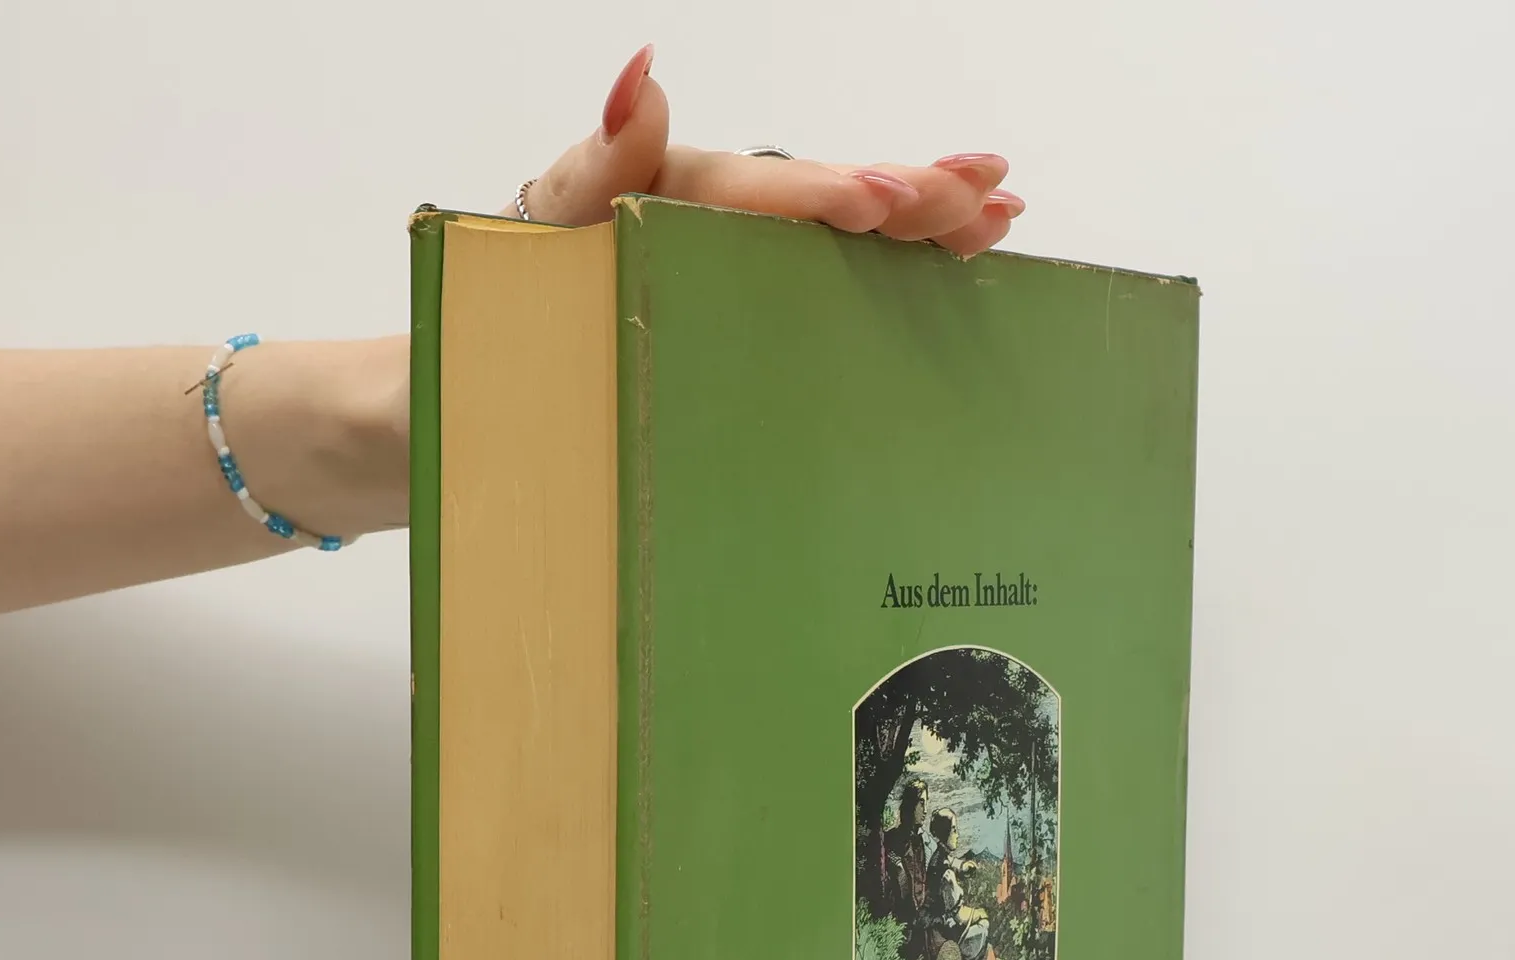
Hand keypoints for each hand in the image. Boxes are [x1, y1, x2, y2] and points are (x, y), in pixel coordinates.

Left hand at [505, 46, 1023, 261]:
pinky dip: (913, 259)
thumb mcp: (561, 208)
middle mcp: (741, 214)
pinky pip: (848, 275)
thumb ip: (603, 155)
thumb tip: (641, 75)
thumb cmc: (538, 266)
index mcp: (690, 190)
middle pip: (835, 195)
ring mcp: (763, 253)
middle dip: (910, 191)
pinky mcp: (772, 292)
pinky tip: (970, 252)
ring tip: (997, 209)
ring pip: (859, 229)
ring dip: (932, 216)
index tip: (877, 197)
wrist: (516, 328)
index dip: (821, 193)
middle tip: (977, 191)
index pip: (764, 190)